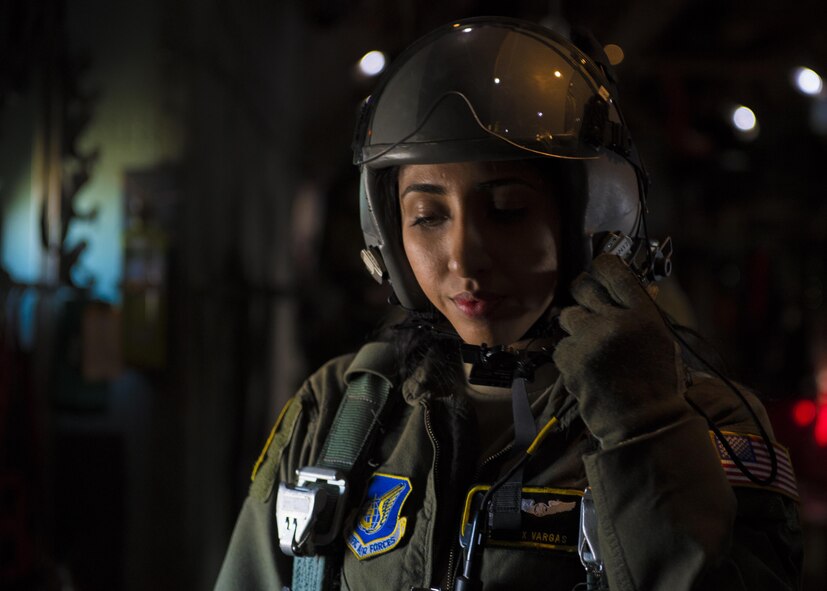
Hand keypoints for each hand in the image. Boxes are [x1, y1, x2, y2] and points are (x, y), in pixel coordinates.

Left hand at [552, 254, 686, 445]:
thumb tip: (627, 286)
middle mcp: (616, 322)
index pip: (615, 272)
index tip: (598, 268)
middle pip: (584, 287)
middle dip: (583, 293)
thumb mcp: (660, 340)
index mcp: (643, 315)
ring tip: (592, 346)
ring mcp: (590, 340)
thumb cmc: (655, 383)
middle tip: (589, 306)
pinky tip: (586, 367)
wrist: (641, 422)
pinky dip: (570, 354)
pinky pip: (561, 344)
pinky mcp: (571, 359)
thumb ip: (641, 311)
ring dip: (576, 327)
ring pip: (568, 315)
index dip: (602, 266)